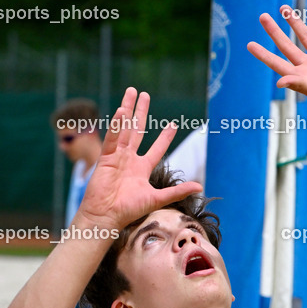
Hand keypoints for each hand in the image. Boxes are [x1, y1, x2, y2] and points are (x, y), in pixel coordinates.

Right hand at [76, 88, 203, 230]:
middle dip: (140, 112)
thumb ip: (177, 191)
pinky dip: (117, 125)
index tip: (173, 124)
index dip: (165, 137)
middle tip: (144, 94)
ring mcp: (117, 156)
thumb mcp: (157, 198)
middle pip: (137, 130)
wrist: (106, 216)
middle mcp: (129, 159)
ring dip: (128, 109)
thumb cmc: (129, 210)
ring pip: (124, 128)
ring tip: (131, 91)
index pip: (156, 148)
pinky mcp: (106, 157)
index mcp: (141, 169)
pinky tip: (122, 111)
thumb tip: (200, 186)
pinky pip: (113, 138)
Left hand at [247, 0, 306, 119]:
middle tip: (263, 16)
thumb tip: (279, 82)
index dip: (262, 54)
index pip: (276, 62)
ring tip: (284, 9)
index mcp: (299, 76)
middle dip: (274, 31)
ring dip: (295, 22)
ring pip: (306, 36)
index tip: (249, 44)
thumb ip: (297, 84)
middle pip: (287, 45)